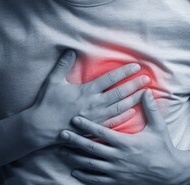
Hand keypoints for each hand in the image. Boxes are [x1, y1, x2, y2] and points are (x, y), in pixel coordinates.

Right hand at [23, 49, 149, 148]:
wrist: (42, 127)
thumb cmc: (47, 104)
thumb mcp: (53, 81)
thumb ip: (63, 65)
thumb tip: (70, 50)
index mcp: (86, 91)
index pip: (110, 79)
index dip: (124, 72)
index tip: (135, 66)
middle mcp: (94, 103)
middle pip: (119, 93)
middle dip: (134, 85)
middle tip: (146, 79)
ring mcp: (96, 117)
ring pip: (119, 107)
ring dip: (133, 100)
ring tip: (144, 94)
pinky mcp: (94, 127)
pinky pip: (113, 122)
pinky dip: (124, 117)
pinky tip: (132, 112)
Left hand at [59, 89, 189, 184]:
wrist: (171, 171)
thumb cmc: (164, 147)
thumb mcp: (158, 127)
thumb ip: (150, 108)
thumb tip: (146, 90)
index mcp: (126, 142)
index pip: (102, 132)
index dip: (87, 125)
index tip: (74, 119)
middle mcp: (118, 157)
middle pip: (91, 148)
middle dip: (75, 140)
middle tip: (61, 134)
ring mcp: (117, 170)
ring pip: (91, 165)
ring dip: (75, 158)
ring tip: (61, 151)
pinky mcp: (118, 180)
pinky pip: (98, 179)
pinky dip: (85, 176)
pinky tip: (74, 172)